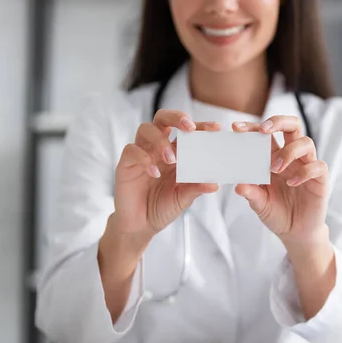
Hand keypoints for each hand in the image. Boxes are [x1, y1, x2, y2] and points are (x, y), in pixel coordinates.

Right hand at [113, 110, 219, 237]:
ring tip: (172, 159)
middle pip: (162, 118)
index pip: (186, 131)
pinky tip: (154, 173)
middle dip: (176, 117)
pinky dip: (144, 158)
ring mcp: (141, 154)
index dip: (200, 125)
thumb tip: (215, 184)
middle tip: (189, 127)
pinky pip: (132, 150)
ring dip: (161, 141)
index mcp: (175, 152)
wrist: (141, 225)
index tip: (215, 128)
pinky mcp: (126, 164)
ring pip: (146, 129)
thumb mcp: (183, 198)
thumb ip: (196, 188)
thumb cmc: (163, 207)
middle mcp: (157, 148)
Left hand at [232, 116, 329, 243]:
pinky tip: (292, 182)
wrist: (295, 233)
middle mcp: (292, 157)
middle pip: (292, 126)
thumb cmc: (277, 213)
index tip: (236, 127)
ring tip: (275, 168)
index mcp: (274, 157)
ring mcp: (307, 166)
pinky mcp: (320, 180)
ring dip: (289, 152)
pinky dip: (305, 171)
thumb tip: (238, 185)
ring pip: (306, 142)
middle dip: (278, 121)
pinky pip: (318, 166)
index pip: (267, 134)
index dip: (253, 127)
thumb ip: (251, 193)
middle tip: (263, 130)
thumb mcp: (259, 204)